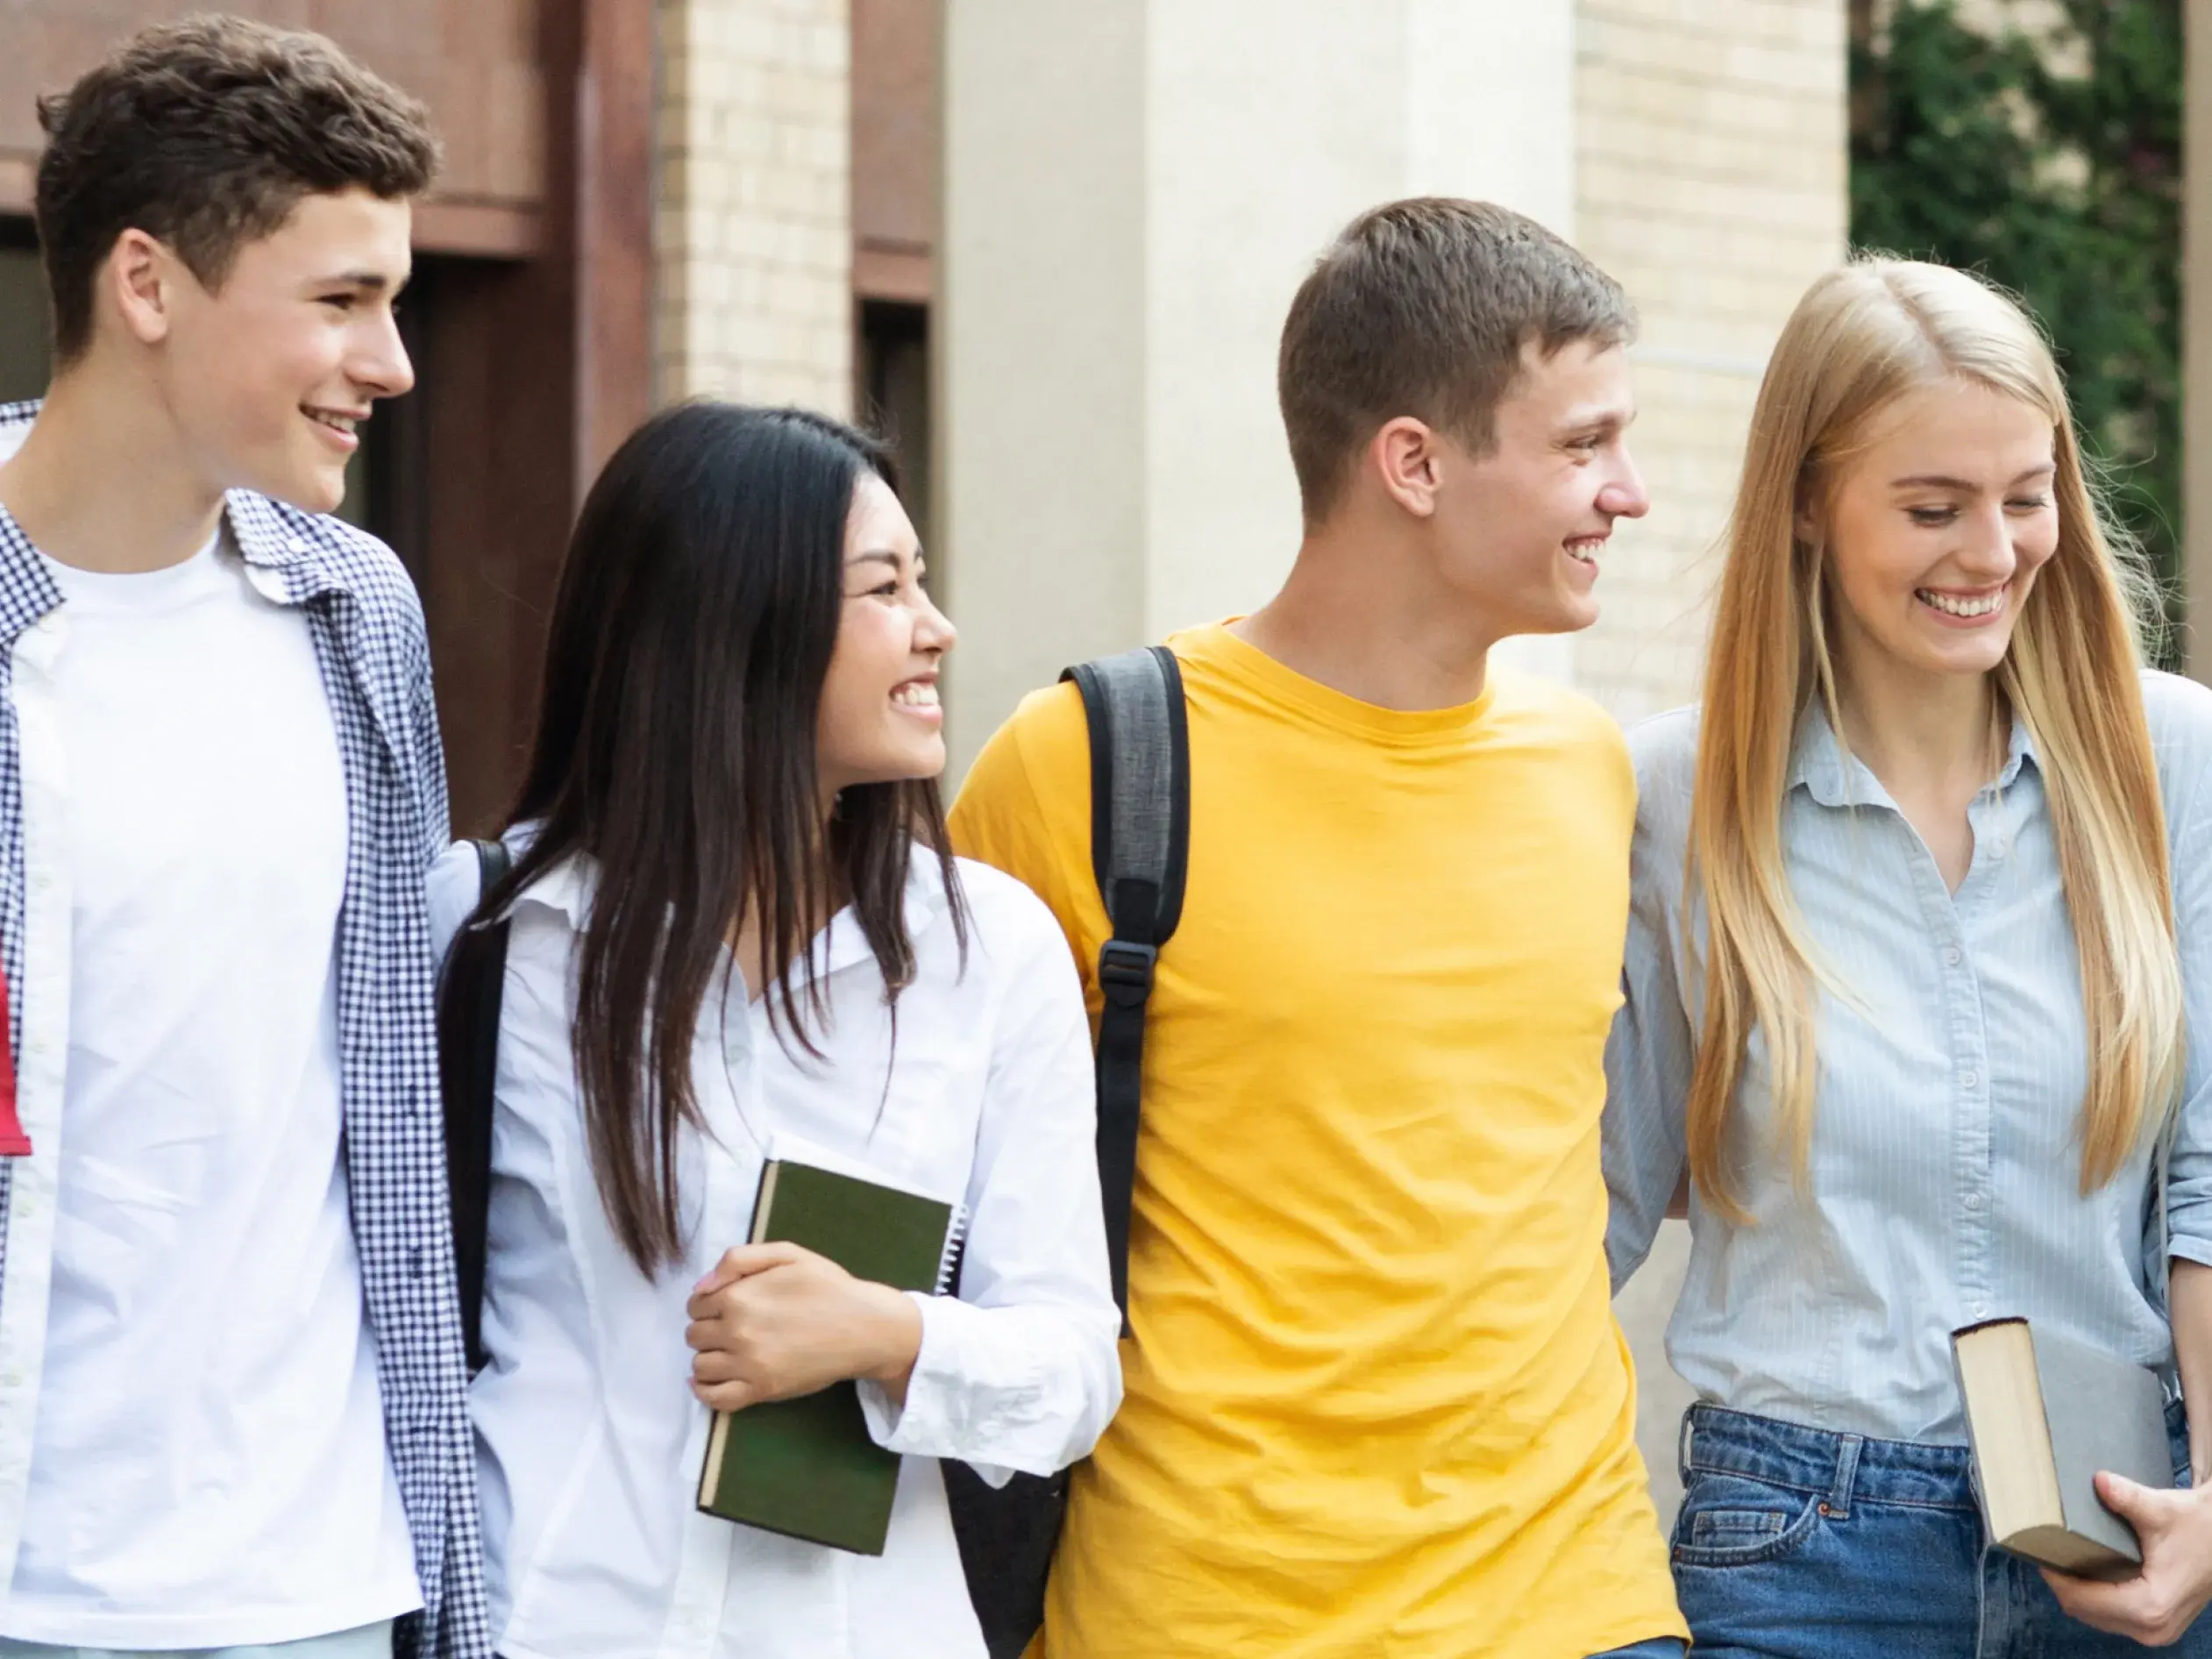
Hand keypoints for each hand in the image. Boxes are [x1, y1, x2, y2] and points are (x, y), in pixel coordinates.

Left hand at [684, 1242, 922, 1412]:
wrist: (864, 1327)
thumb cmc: (828, 1287)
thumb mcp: (788, 1254)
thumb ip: (739, 1259)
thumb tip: (701, 1287)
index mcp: (739, 1296)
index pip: (695, 1305)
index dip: (708, 1303)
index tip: (725, 1305)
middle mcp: (737, 1332)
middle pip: (694, 1335)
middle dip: (707, 1329)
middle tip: (732, 1327)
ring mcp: (748, 1365)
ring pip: (700, 1366)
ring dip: (709, 1357)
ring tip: (730, 1351)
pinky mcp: (762, 1390)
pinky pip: (715, 1399)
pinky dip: (705, 1392)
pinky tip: (710, 1381)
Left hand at [2042, 1473, 2211, 1645]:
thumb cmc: (2200, 1526)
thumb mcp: (2162, 1509)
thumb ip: (2128, 1498)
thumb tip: (2099, 1481)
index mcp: (2150, 1606)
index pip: (2083, 1601)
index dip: (2056, 1578)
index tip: (2038, 1550)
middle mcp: (2153, 1628)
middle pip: (2085, 1611)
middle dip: (2062, 1583)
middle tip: (2046, 1548)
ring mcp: (2157, 1631)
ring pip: (2096, 1617)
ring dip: (2077, 1591)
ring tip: (2063, 1556)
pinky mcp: (2158, 1625)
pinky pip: (2112, 1616)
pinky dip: (2095, 1596)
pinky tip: (2087, 1569)